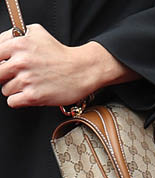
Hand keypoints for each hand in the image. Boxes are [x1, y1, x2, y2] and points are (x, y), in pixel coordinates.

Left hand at [0, 24, 139, 107]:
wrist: (82, 70)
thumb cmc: (62, 55)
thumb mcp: (37, 32)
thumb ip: (16, 36)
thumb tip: (2, 46)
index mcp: (19, 44)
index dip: (2, 62)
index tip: (7, 67)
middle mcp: (21, 62)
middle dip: (6, 76)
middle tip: (19, 76)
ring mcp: (27, 80)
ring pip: (5, 89)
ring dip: (16, 89)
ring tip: (32, 84)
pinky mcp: (33, 96)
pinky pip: (12, 102)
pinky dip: (20, 100)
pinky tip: (31, 94)